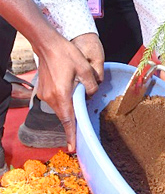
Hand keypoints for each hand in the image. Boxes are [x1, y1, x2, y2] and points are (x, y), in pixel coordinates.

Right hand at [35, 32, 103, 152]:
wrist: (47, 45)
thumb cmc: (66, 54)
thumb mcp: (84, 68)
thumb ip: (91, 85)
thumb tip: (91, 95)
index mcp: (62, 95)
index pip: (67, 120)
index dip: (71, 134)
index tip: (72, 148)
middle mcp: (51, 98)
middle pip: (64, 115)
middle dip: (72, 121)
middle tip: (81, 130)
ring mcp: (45, 94)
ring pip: (60, 108)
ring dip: (68, 108)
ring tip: (78, 102)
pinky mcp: (43, 90)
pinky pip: (55, 101)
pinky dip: (63, 101)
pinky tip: (70, 91)